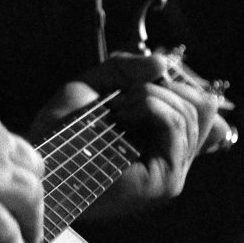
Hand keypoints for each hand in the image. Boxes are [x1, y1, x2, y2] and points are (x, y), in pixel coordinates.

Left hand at [28, 52, 231, 221]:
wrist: (41, 163)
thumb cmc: (61, 131)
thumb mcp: (93, 86)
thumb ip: (126, 69)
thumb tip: (163, 62)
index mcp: (163, 140)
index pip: (202, 105)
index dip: (175, 82)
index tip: (138, 82)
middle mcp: (173, 158)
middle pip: (200, 105)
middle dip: (159, 87)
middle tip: (120, 98)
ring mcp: (173, 172)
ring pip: (189, 111)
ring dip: (149, 95)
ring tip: (115, 109)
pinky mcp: (166, 180)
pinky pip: (176, 126)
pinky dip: (150, 105)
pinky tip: (121, 114)